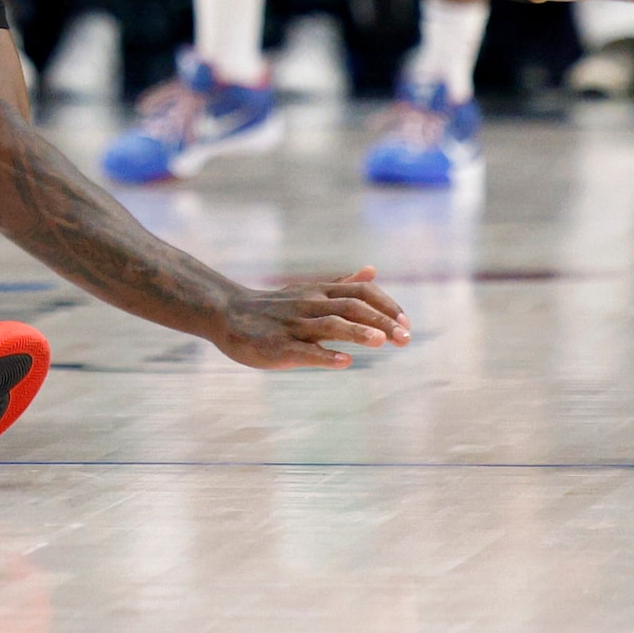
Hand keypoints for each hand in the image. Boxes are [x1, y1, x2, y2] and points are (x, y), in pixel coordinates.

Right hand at [211, 267, 411, 369]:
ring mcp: (293, 326)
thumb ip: (343, 284)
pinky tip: (344, 362)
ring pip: (329, 325)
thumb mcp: (310, 290)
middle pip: (350, 306)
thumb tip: (372, 271)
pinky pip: (303, 350)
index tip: (406, 323)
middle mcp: (309, 305)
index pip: (360, 292)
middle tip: (406, 338)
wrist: (227, 313)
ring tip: (381, 342)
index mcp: (319, 293)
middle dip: (381, 321)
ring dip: (357, 332)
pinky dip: (324, 355)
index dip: (386, 305)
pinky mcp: (278, 346)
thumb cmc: (273, 307)